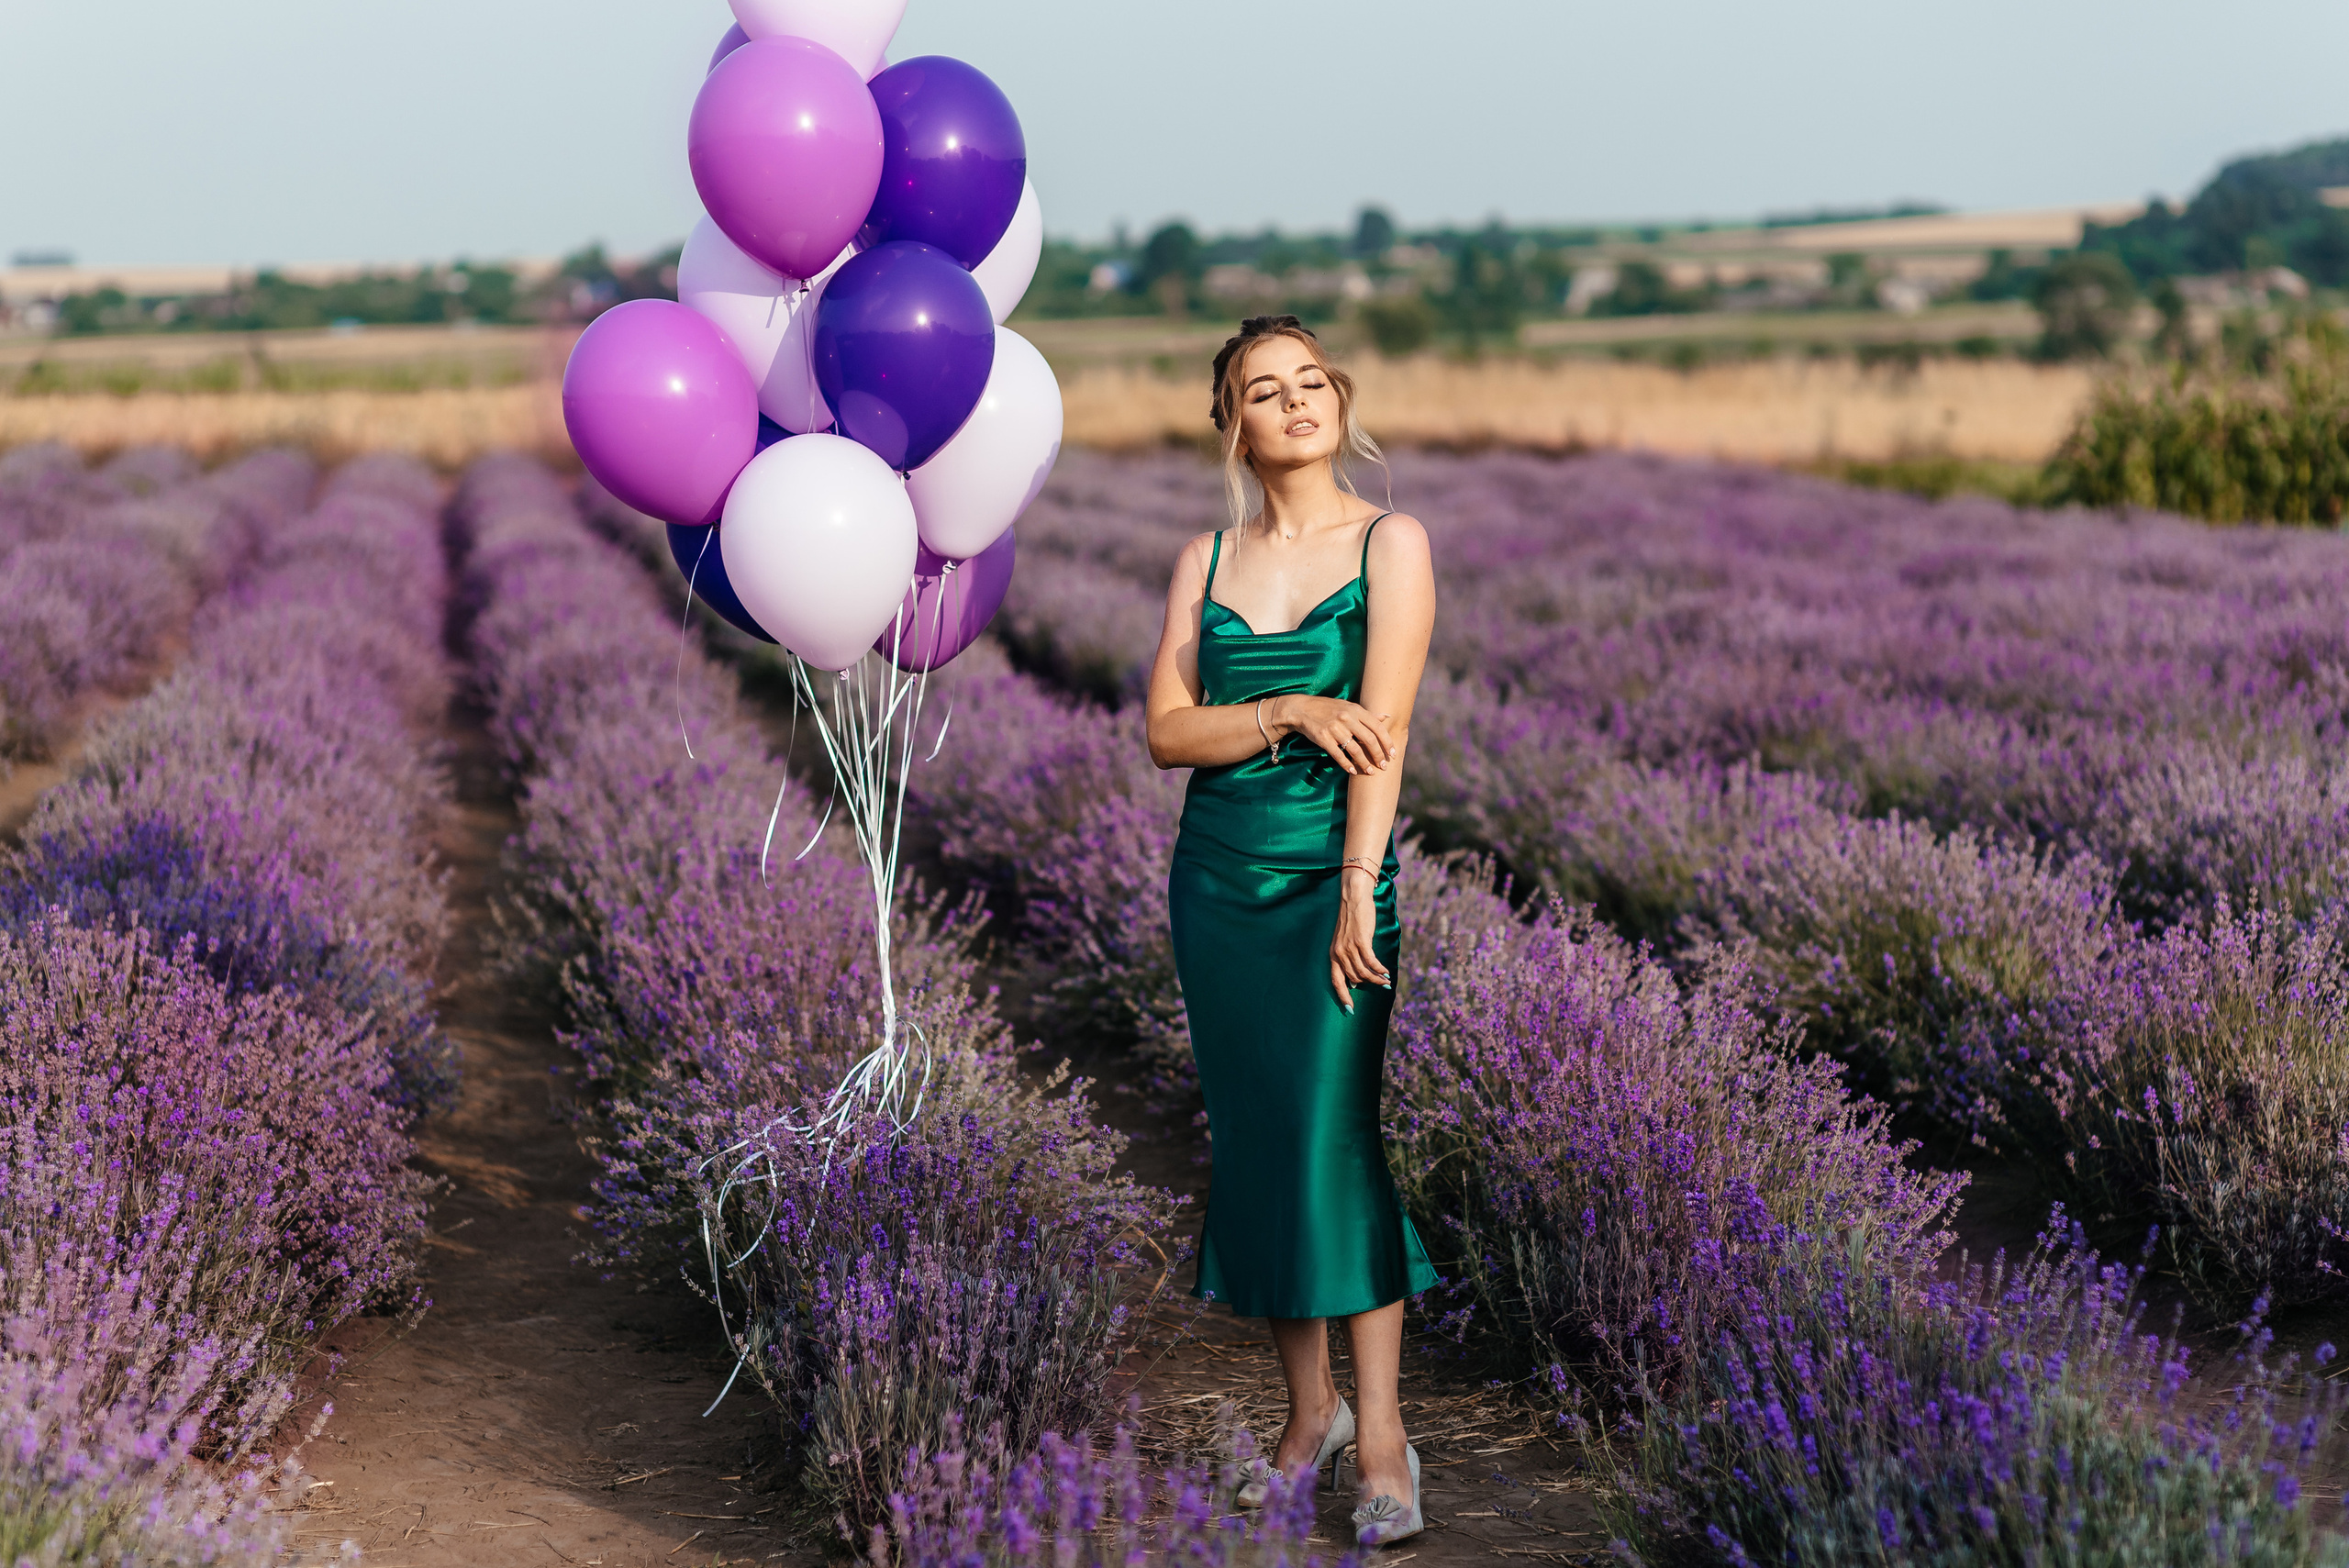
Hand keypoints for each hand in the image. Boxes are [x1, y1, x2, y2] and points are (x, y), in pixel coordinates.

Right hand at [1270, 695, 1393, 775]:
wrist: (1301, 709)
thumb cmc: (1327, 708)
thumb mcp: (1348, 706)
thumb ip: (1367, 714)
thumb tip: (1387, 717)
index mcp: (1355, 710)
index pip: (1377, 727)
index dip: (1387, 742)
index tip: (1393, 753)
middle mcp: (1346, 718)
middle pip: (1369, 740)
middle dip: (1378, 755)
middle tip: (1384, 766)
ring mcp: (1334, 728)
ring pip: (1355, 750)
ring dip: (1364, 763)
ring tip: (1370, 772)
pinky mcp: (1323, 738)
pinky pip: (1338, 755)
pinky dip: (1346, 765)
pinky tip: (1353, 771)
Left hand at [1328, 867, 1391, 1011]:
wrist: (1353, 898)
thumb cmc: (1351, 920)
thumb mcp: (1344, 941)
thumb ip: (1347, 959)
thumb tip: (1355, 981)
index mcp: (1332, 955)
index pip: (1335, 982)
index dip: (1343, 997)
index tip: (1350, 1010)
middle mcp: (1338, 953)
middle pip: (1354, 979)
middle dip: (1368, 984)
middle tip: (1382, 985)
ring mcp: (1349, 948)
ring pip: (1364, 972)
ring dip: (1377, 979)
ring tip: (1386, 981)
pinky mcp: (1361, 942)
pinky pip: (1371, 962)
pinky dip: (1380, 969)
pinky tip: (1386, 972)